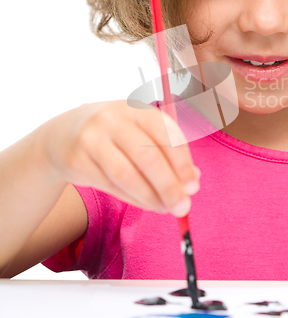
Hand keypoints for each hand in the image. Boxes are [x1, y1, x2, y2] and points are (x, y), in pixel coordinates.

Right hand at [38, 100, 199, 216]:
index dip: (182, 162)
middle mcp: (114, 119)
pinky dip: (132, 199)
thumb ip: (167, 152)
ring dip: (150, 197)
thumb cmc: (116, 134)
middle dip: (169, 186)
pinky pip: (110, 186)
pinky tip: (146, 204)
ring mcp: (92, 138)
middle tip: (183, 207)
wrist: (64, 134)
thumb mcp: (141, 132)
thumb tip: (192, 180)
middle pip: (147, 157)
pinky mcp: (77, 160)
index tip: (193, 185)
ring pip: (127, 175)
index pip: (166, 133)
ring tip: (165, 209)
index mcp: (137, 109)